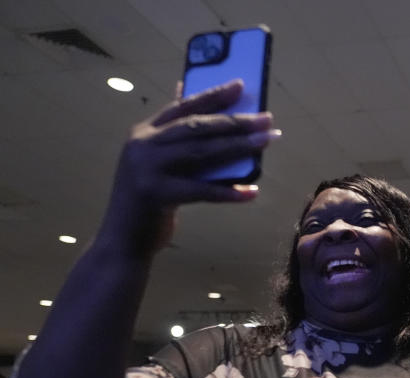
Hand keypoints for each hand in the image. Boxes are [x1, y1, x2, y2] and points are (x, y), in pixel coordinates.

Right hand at [102, 80, 276, 256]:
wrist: (122, 240)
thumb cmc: (149, 201)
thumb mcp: (158, 165)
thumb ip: (176, 143)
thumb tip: (213, 124)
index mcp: (144, 133)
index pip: (183, 106)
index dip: (212, 95)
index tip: (240, 85)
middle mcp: (143, 145)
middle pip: (197, 127)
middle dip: (235, 121)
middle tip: (266, 119)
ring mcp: (148, 169)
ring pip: (201, 152)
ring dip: (238, 147)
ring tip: (266, 141)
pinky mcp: (156, 195)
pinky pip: (201, 191)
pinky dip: (228, 192)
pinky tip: (251, 192)